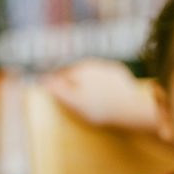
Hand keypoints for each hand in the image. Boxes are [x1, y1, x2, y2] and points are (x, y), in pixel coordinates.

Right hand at [42, 59, 156, 131]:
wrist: (130, 108)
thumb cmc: (99, 108)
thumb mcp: (74, 102)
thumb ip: (58, 90)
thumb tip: (44, 80)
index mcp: (79, 71)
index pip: (61, 75)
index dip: (55, 83)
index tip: (51, 91)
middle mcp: (92, 64)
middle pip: (76, 71)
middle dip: (71, 80)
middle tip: (69, 94)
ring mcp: (107, 67)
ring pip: (91, 72)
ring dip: (87, 79)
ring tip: (86, 94)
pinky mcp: (119, 73)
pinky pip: (106, 75)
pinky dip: (102, 81)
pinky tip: (103, 91)